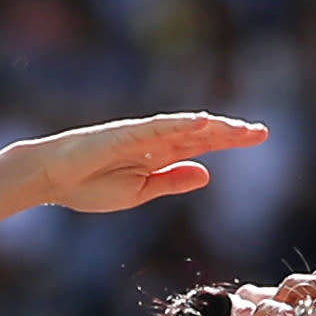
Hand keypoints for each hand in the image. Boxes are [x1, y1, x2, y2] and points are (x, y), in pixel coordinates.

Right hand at [19, 113, 266, 214]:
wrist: (53, 180)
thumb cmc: (90, 187)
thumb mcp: (140, 192)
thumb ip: (172, 181)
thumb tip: (205, 174)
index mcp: (159, 156)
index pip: (202, 145)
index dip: (229, 141)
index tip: (256, 137)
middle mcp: (155, 141)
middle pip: (201, 134)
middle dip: (231, 133)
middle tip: (262, 132)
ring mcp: (142, 135)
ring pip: (185, 128)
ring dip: (213, 127)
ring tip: (241, 129)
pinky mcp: (126, 134)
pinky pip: (159, 127)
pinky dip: (181, 124)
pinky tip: (203, 123)